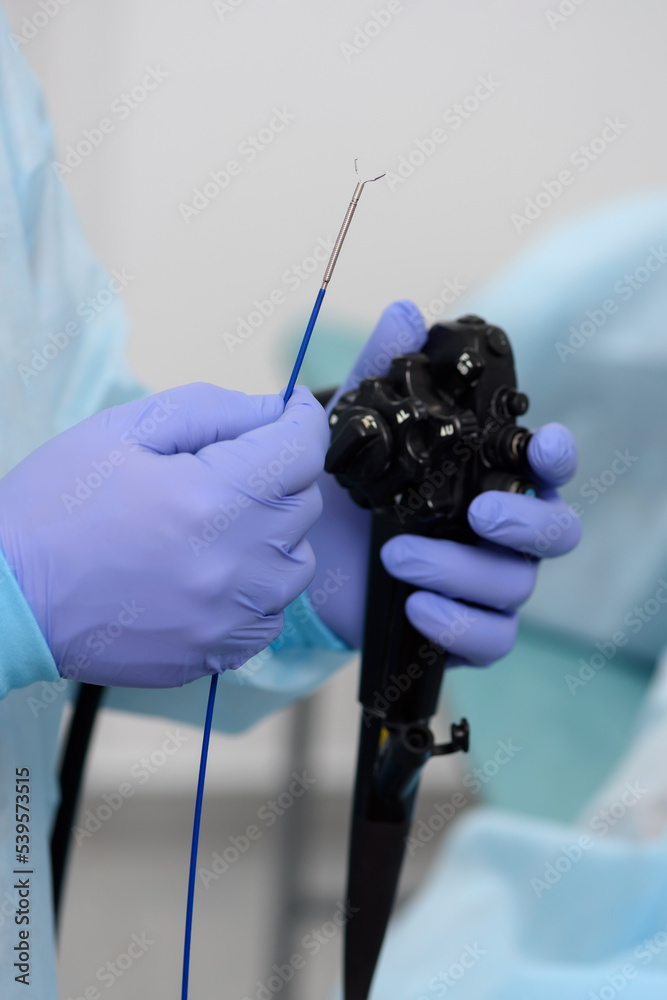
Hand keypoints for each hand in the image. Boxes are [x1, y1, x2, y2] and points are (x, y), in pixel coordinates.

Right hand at [0, 384, 328, 685]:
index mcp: (213, 497)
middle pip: (303, 502)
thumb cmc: (56, 507)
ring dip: (272, 533)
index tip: (290, 412)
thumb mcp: (124, 430)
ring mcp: (229, 616)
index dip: (300, 419)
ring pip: (297, 562)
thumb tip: (274, 409)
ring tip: (215, 525)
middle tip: (225, 469)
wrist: (9, 595)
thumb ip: (213, 409)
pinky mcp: (216, 653)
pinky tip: (210, 571)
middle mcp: (235, 562)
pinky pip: (271, 613)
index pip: (303, 448)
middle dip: (277, 474)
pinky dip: (256, 587)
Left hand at [307, 301, 580, 661]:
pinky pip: (489, 640)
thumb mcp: (354, 425)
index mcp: (488, 479)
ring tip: (398, 555)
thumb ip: (382, 371)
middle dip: (526, 523)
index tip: (543, 445)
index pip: (545, 467)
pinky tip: (416, 607)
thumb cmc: (346, 487)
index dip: (555, 456)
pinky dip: (458, 626)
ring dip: (461, 571)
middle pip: (555, 533)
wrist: (304, 555)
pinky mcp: (460, 628)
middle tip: (478, 514)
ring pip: (515, 587)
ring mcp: (484, 582)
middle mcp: (499, 531)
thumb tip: (404, 314)